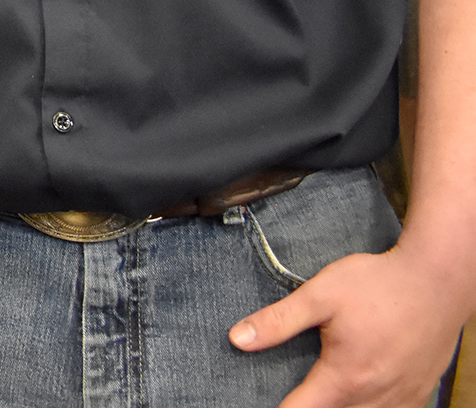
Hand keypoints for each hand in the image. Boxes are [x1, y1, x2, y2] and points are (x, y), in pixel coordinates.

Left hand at [231, 247, 466, 406]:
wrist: (438, 280)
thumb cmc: (378, 285)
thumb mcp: (320, 295)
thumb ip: (278, 321)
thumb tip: (237, 339)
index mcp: (345, 377)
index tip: (268, 404)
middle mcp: (376, 396)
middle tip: (299, 393)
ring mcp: (403, 398)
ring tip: (323, 393)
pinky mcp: (421, 391)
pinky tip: (361, 396)